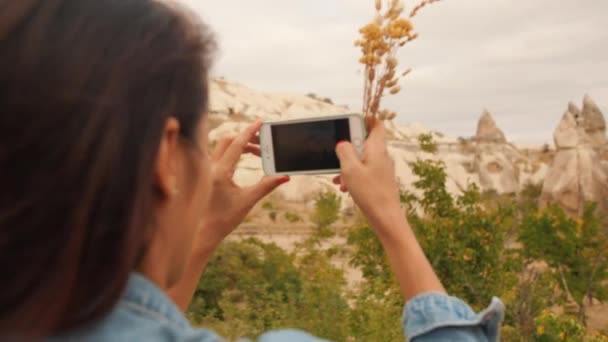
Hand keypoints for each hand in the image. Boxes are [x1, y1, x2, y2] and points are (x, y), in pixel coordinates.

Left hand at [198, 119, 288, 248]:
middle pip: (229, 140)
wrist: (201, 233)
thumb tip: (284, 176)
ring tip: (259, 153)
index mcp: (219, 172)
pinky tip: (245, 159)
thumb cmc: (223, 219)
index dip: (250, 131)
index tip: (261, 122)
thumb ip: (266, 186)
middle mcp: (210, 168)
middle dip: (247, 138)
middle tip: (264, 142)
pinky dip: (234, 152)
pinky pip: (220, 155)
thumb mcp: (247, 201)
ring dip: (241, 145)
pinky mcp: (206, 174)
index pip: (237, 144)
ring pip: (224, 147)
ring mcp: (206, 170)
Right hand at [333, 118, 400, 230]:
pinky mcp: (379, 180)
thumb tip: (343, 143)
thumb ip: (345, 151)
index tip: (349, 123)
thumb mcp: (350, 169)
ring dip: (347, 166)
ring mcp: (381, 168)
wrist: (385, 217)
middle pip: (364, 142)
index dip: (364, 120)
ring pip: (361, 159)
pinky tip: (344, 187)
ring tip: (338, 178)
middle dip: (348, 149)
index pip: (376, 124)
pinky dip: (353, 176)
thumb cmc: (370, 193)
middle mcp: (382, 155)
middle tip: (337, 157)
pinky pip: (364, 171)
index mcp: (377, 148)